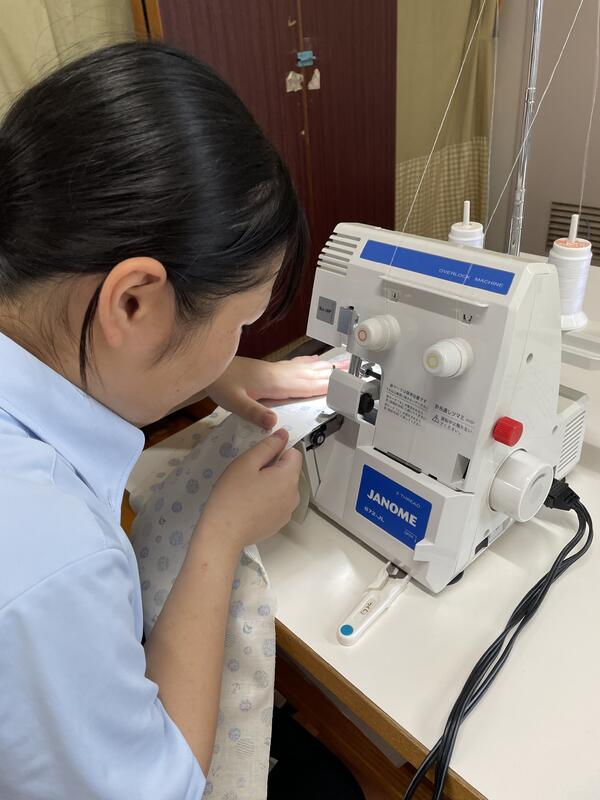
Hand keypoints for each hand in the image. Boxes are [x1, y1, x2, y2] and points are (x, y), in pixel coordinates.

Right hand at [197, 429, 301, 549]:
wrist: (223, 533)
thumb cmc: (232, 494)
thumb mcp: (247, 463)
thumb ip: (268, 446)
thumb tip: (284, 434)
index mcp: (289, 477)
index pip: (294, 453)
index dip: (277, 450)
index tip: (258, 458)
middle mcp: (295, 495)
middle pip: (289, 471)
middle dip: (273, 468)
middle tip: (248, 474)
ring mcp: (288, 512)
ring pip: (283, 487)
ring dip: (270, 484)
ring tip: (247, 490)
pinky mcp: (279, 523)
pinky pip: (278, 503)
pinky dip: (268, 500)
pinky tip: (249, 505)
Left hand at [208, 355, 344, 428]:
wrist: (210, 366)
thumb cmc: (221, 384)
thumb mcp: (234, 402)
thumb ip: (254, 413)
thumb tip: (274, 423)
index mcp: (275, 383)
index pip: (305, 386)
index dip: (325, 387)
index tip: (344, 386)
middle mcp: (279, 374)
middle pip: (311, 375)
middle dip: (332, 374)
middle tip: (353, 370)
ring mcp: (276, 370)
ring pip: (306, 369)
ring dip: (325, 368)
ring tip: (342, 365)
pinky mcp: (271, 369)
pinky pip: (296, 365)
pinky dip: (309, 363)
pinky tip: (315, 361)